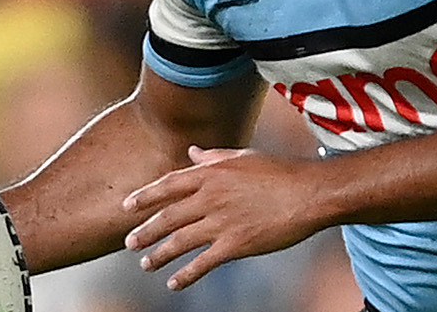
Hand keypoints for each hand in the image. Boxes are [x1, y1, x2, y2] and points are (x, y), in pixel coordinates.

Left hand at [122, 146, 326, 290]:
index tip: (128, 206)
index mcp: (211, 174)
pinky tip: (174, 283)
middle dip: (146, 231)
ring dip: (159, 255)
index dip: (145, 197)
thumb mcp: (244, 157)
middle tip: (130, 242)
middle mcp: (210, 197)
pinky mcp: (234, 244)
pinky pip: (202, 263)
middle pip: (167, 217)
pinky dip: (185, 275)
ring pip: (179, 241)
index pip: (168, 186)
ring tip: (146, 264)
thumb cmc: (279, 171)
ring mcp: (221, 222)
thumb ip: (214, 157)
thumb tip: (194, 152)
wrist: (308, 193)